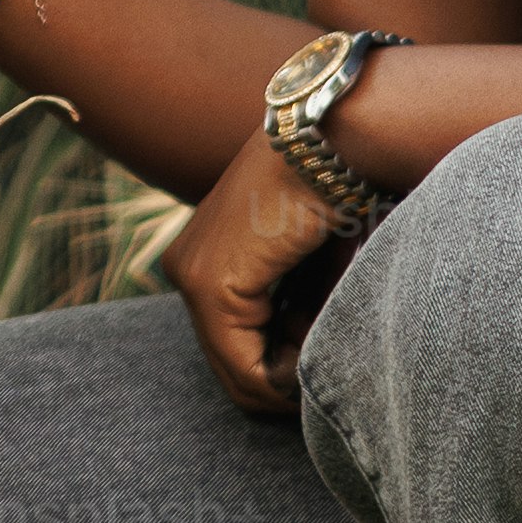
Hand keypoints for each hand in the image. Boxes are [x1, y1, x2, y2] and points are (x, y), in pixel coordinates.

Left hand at [165, 134, 361, 412]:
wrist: (332, 144)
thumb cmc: (336, 196)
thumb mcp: (308, 267)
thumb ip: (294, 314)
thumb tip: (295, 378)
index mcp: (205, 259)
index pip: (234, 349)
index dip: (284, 372)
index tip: (327, 360)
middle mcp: (185, 268)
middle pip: (232, 367)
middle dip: (287, 378)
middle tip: (330, 359)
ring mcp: (191, 277)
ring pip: (239, 374)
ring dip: (292, 374)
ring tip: (328, 337)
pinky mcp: (210, 286)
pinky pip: (246, 366)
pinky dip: (288, 372)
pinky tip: (318, 342)